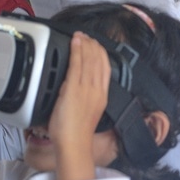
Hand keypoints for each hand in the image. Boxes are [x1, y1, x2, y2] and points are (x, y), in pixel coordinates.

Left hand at [48, 32, 111, 179]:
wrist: (74, 144)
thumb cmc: (77, 134)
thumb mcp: (85, 111)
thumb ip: (83, 97)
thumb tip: (73, 88)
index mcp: (102, 95)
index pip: (105, 69)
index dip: (101, 54)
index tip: (95, 45)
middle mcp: (96, 90)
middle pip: (99, 61)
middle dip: (93, 46)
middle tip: (86, 36)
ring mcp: (86, 88)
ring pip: (89, 60)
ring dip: (84, 45)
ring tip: (80, 36)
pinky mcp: (74, 88)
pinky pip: (76, 64)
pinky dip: (76, 51)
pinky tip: (75, 42)